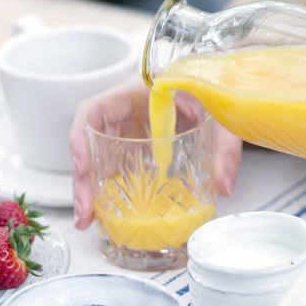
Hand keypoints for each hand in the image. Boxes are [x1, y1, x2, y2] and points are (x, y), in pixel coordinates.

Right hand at [68, 74, 242, 229]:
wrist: (219, 86)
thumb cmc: (213, 89)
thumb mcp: (222, 115)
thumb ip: (225, 147)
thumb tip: (223, 186)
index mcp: (139, 91)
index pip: (94, 108)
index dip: (81, 137)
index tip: (82, 167)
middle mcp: (127, 109)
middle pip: (90, 140)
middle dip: (82, 177)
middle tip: (86, 211)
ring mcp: (131, 128)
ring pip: (99, 155)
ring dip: (92, 187)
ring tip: (89, 219)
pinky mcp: (139, 145)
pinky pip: (118, 165)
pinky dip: (112, 188)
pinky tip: (112, 211)